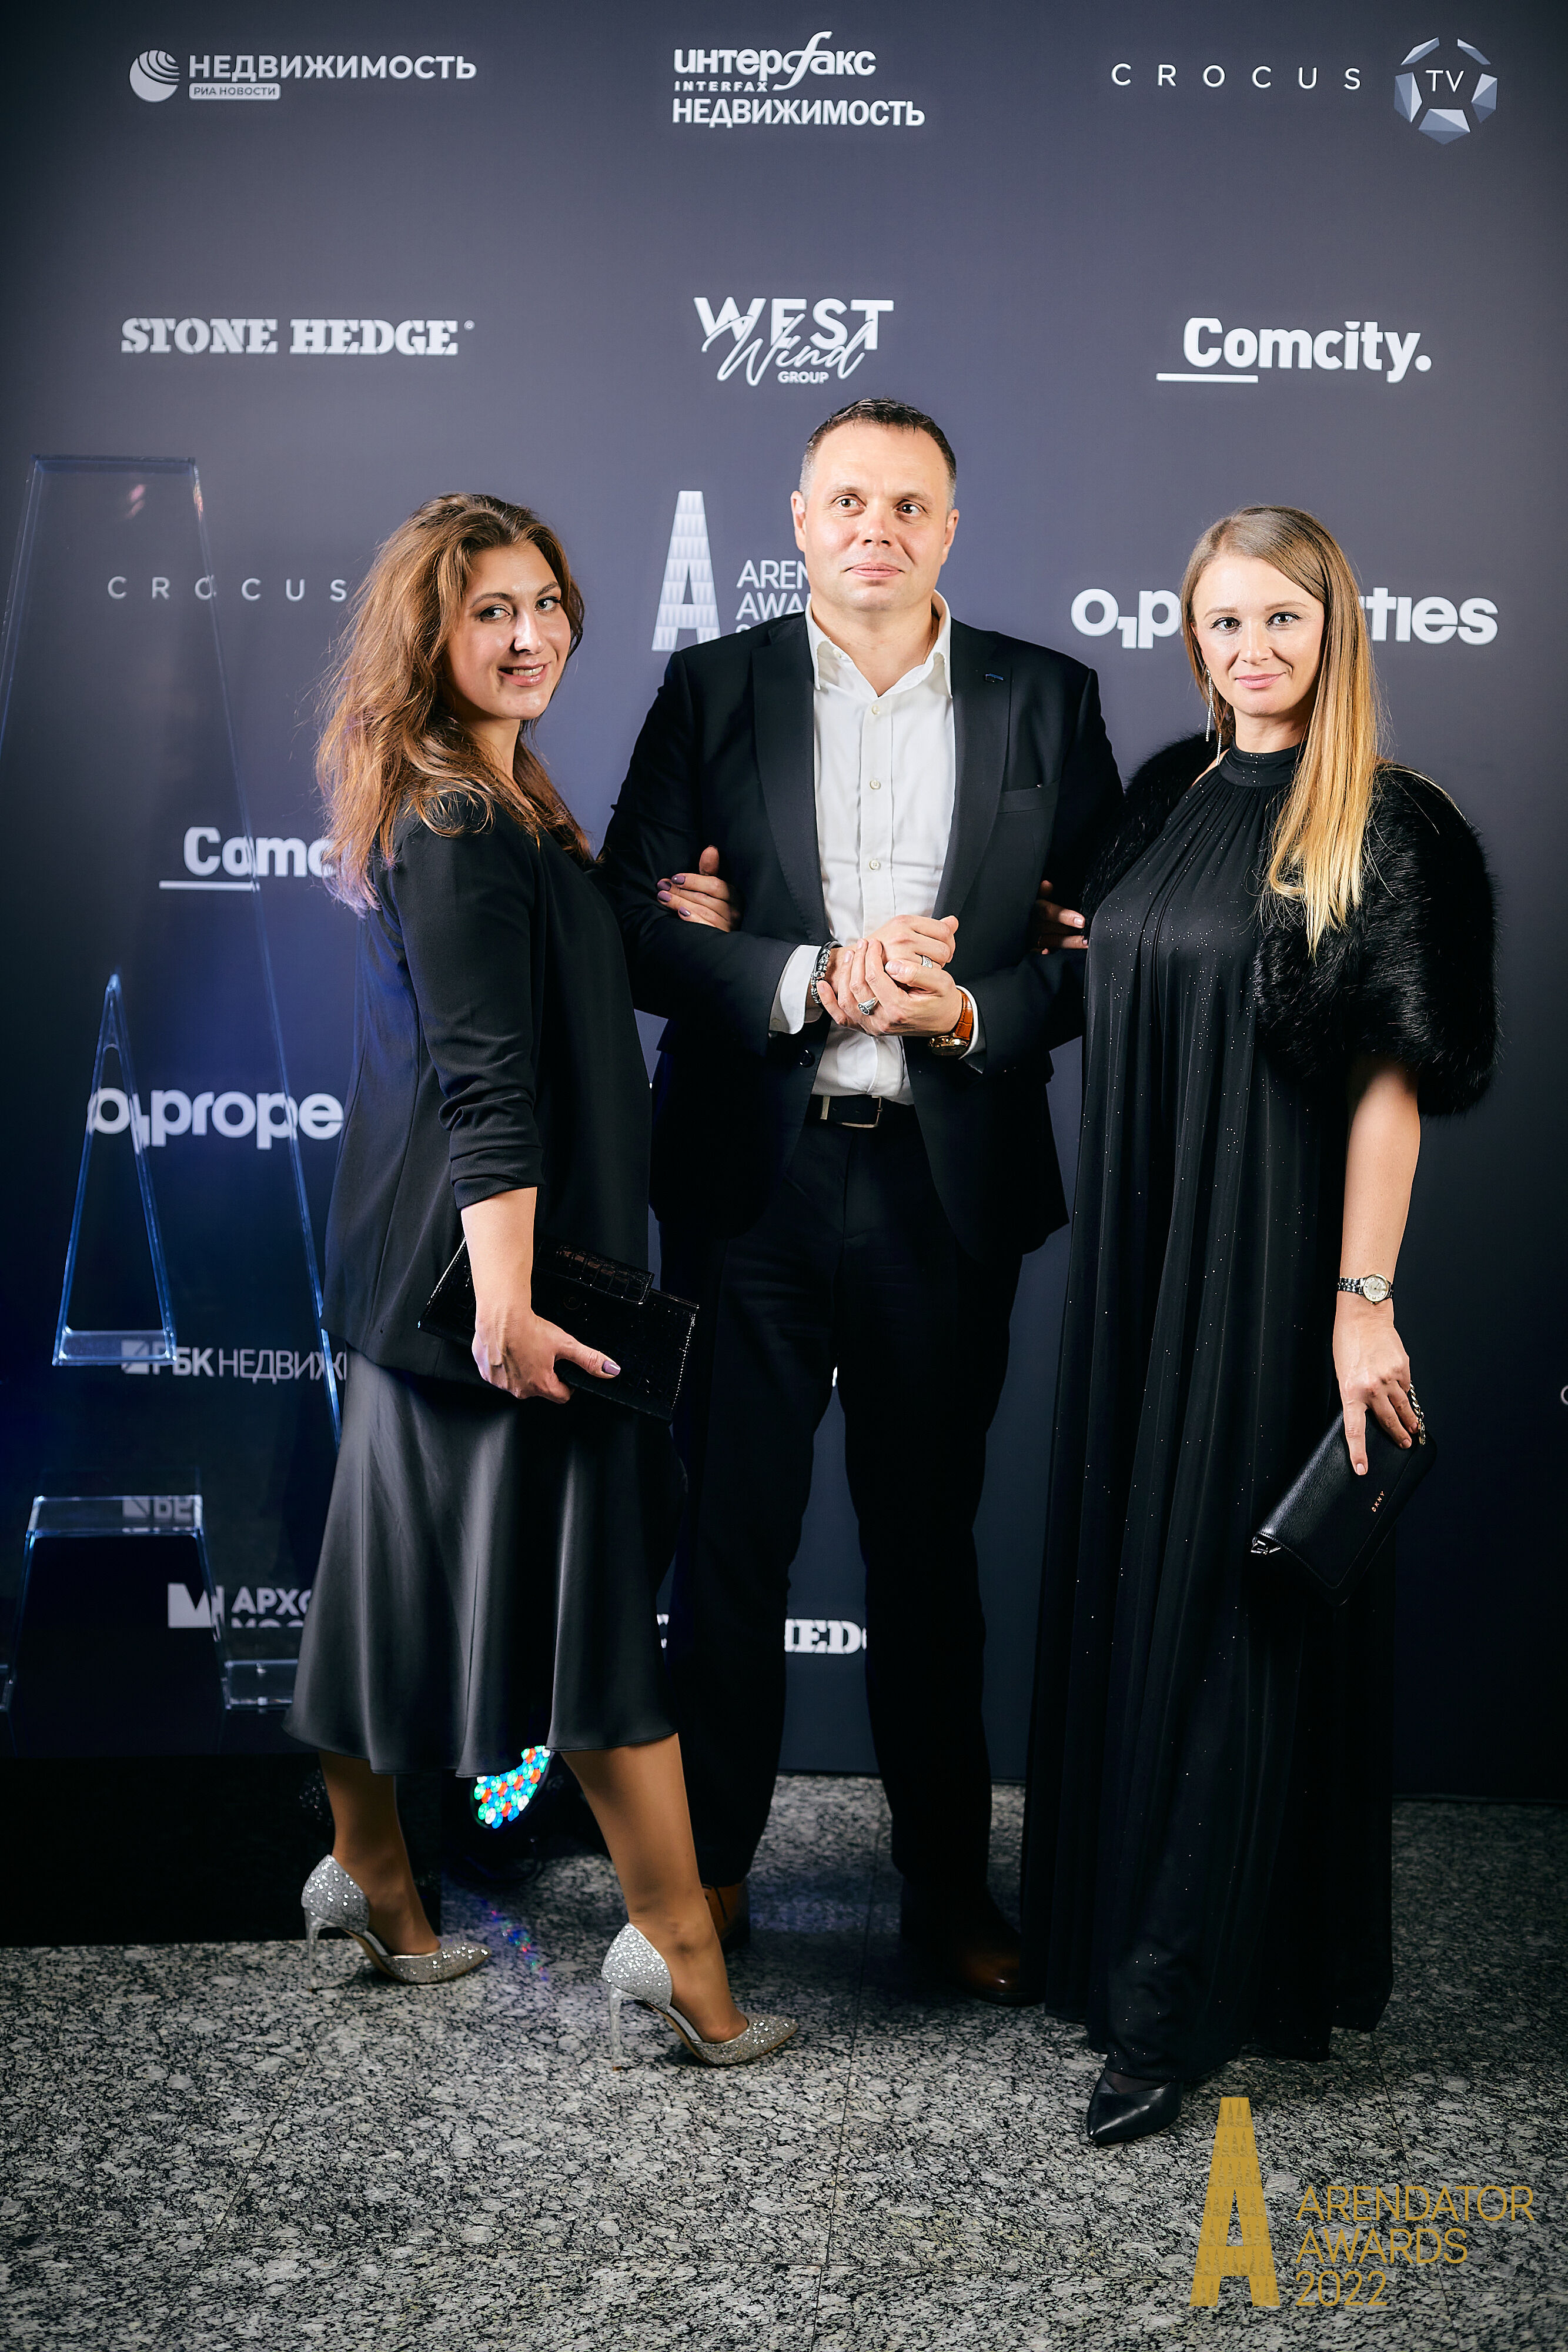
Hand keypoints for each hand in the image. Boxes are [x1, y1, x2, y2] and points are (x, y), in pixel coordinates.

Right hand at [471, 1297, 620, 1402]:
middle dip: (543, 1373)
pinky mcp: (486, 1373)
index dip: (568, 1383)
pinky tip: (509, 1349)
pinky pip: (499, 1373)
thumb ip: (589, 1359)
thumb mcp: (565, 1344)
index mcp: (541, 1385)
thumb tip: (610, 1370)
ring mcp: (501, 1383)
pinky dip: (505, 1364)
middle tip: (543, 1353)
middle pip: (539, 1388)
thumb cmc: (528, 1329)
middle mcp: (519, 1389)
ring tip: (525, 1349)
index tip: (565, 1372)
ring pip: (518, 1381)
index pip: (562, 1395)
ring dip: (523, 1369)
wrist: (500, 1316)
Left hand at [658, 845, 739, 931]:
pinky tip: (679, 913)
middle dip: (680, 891)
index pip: (714, 885)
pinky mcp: (720, 937)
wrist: (716, 939)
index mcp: (733, 895)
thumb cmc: (711, 906)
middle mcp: (734, 911)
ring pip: (703, 911)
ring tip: (663, 897)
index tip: (674, 878)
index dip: (694, 880)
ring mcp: (728, 926)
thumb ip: (709, 870)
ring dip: (680, 903)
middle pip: (705, 898)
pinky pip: (706, 927)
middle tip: (662, 886)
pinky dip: (692, 919)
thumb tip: (711, 849)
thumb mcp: (710, 887)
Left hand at [827, 929, 965, 1037]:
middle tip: (864, 944)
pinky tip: (823, 985)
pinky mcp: (867, 1027)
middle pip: (857, 987)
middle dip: (858, 961)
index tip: (875, 943)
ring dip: (844, 975)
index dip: (872, 957)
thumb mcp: (942, 983)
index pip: (875, 978)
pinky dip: (829, 1001)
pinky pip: (841, 1017)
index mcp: (900, 1009)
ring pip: (846, 1000)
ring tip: (851, 956)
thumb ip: (919, 973)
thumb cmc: (943, 1001)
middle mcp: (883, 1021)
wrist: (944, 1022)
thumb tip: (895, 965)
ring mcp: (873, 1026)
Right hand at [1030, 876, 1086, 954]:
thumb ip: (1042, 891)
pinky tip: (1056, 953)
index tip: (1081, 921)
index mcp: (1034, 908)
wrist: (1013, 920)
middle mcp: (1032, 924)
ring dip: (1069, 942)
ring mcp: (1031, 937)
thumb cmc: (1030, 906)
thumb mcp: (1034, 896)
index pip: (1049, 912)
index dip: (1065, 917)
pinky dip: (1047, 953)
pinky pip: (1039, 952)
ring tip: (1085, 942)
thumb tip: (1047, 884)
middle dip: (1071, 933)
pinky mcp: (1030, 947)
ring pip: (1051, 941)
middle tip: (1088, 935)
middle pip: (1054, 929)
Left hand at [1333, 1297, 1419, 1474]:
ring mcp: (1390, 1378)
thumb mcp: (1343, 1373)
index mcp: (1351, 1391)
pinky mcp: (1403, 1369)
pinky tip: (1404, 1394)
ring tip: (1413, 1430)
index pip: (1355, 1430)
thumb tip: (1369, 1411)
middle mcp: (1372, 1387)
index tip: (1362, 1469)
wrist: (1363, 1317)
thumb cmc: (1347, 1344)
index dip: (1359, 1452)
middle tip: (1404, 1444)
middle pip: (1388, 1421)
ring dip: (1409, 1421)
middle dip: (1397, 1435)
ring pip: (1402, 1407)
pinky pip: (1406, 1387)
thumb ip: (1356, 1394)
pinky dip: (1405, 1393)